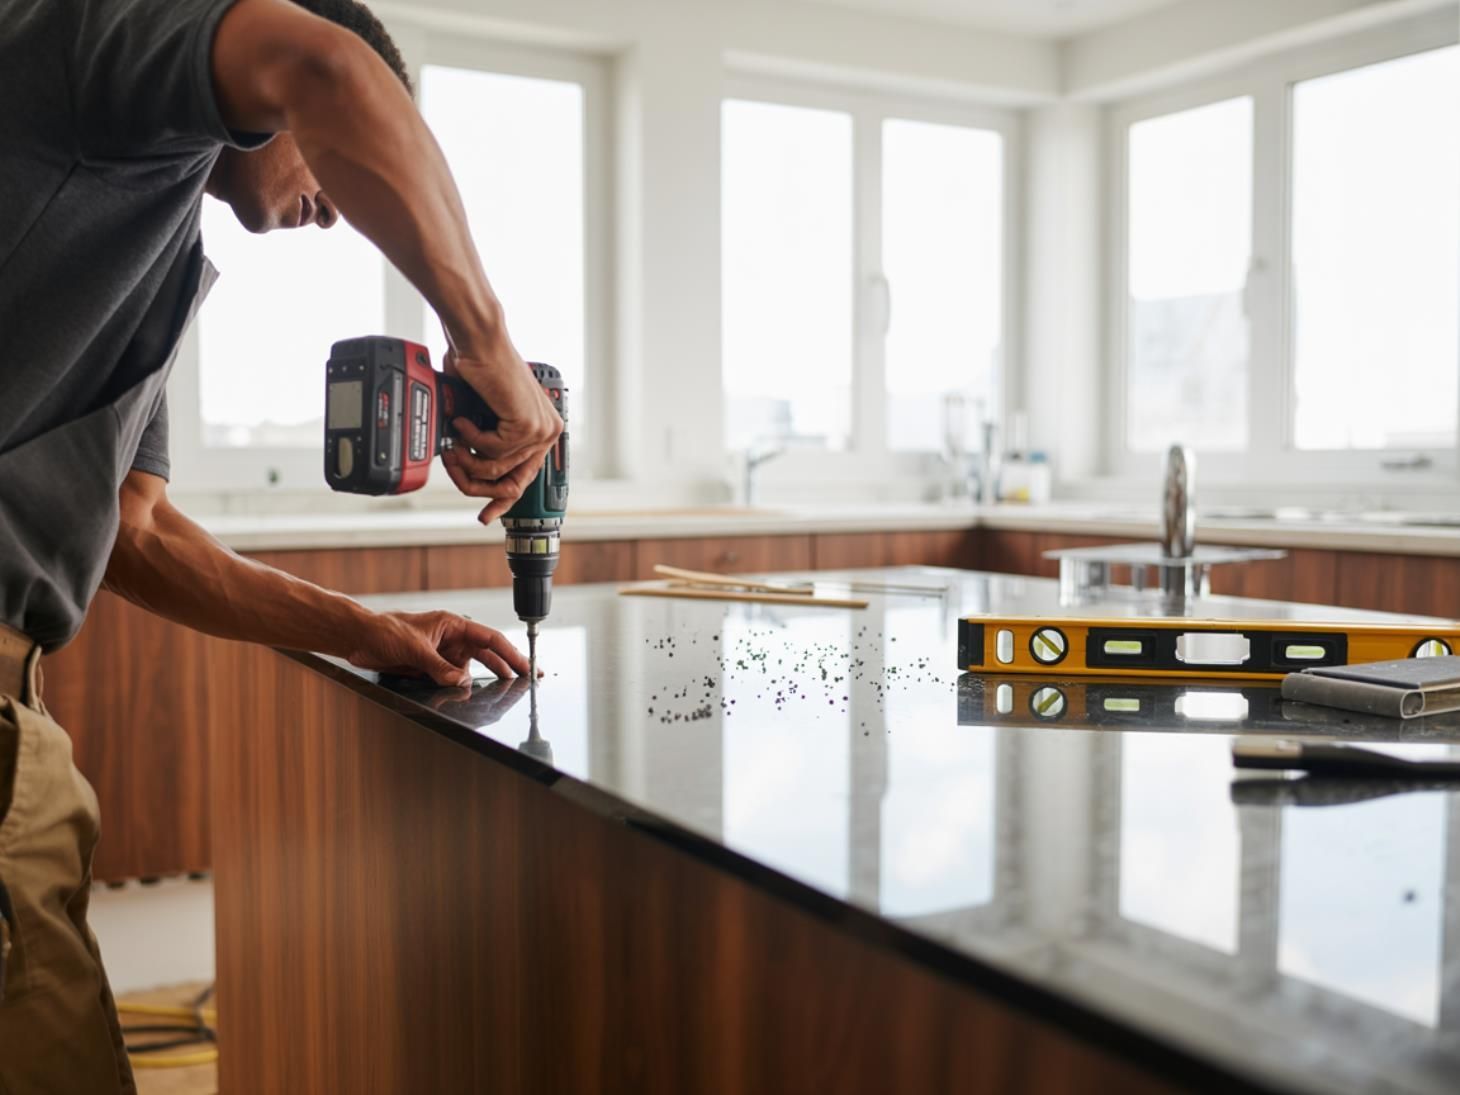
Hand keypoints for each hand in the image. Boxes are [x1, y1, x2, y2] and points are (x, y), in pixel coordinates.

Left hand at [347, 610, 531, 685]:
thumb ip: (439, 667)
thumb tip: (460, 681)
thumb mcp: (414, 648)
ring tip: (501, 690)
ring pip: (469, 669)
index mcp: (452, 625)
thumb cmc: (383, 630)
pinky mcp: (431, 667)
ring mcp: (442, 654)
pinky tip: (467, 693)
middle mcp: (451, 639)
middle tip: (526, 679)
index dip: (511, 652)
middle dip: (506, 666)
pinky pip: (452, 679)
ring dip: (481, 679)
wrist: (359, 639)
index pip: (489, 639)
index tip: (526, 665)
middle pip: (486, 654)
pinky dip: (460, 687)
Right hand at [440, 341, 562, 525]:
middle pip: (510, 482)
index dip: (501, 500)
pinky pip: (490, 451)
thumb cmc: (477, 370)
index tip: (484, 515)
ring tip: (452, 440)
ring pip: (496, 468)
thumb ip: (488, 444)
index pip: (524, 479)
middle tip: (451, 467)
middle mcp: (547, 433)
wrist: (478, 343)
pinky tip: (462, 420)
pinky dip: (469, 438)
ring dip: (466, 456)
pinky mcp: (527, 426)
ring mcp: (540, 430)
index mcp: (542, 432)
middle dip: (474, 482)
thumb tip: (474, 474)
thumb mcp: (484, 418)